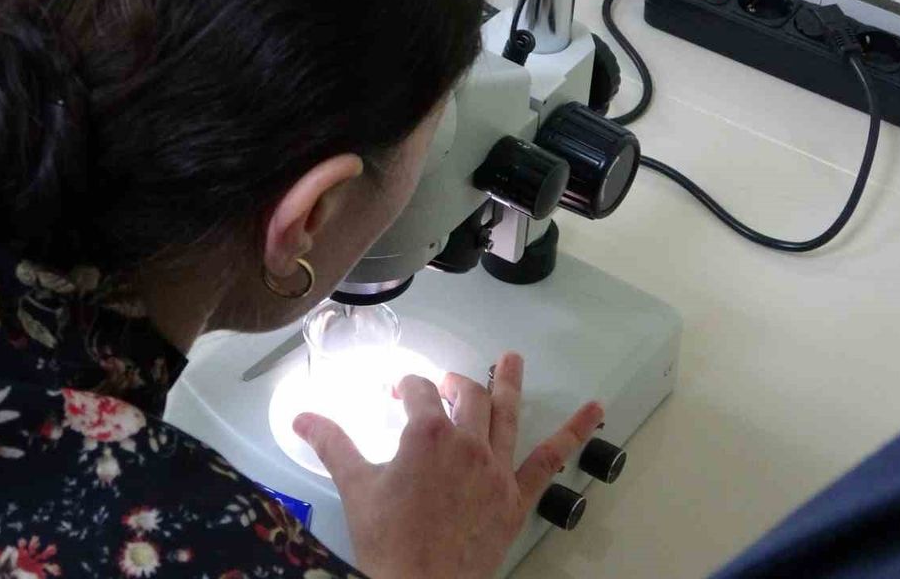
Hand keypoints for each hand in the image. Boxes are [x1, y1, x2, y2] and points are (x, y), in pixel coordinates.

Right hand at [293, 352, 604, 578]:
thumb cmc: (388, 543)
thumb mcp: (354, 488)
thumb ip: (331, 444)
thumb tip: (302, 417)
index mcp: (426, 433)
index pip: (416, 391)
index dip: (402, 387)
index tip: (392, 393)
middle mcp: (466, 443)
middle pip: (464, 395)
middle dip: (452, 383)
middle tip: (443, 383)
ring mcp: (496, 468)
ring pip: (506, 412)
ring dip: (509, 381)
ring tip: (512, 358)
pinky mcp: (515, 497)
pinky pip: (550, 459)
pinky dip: (576, 433)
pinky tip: (597, 412)